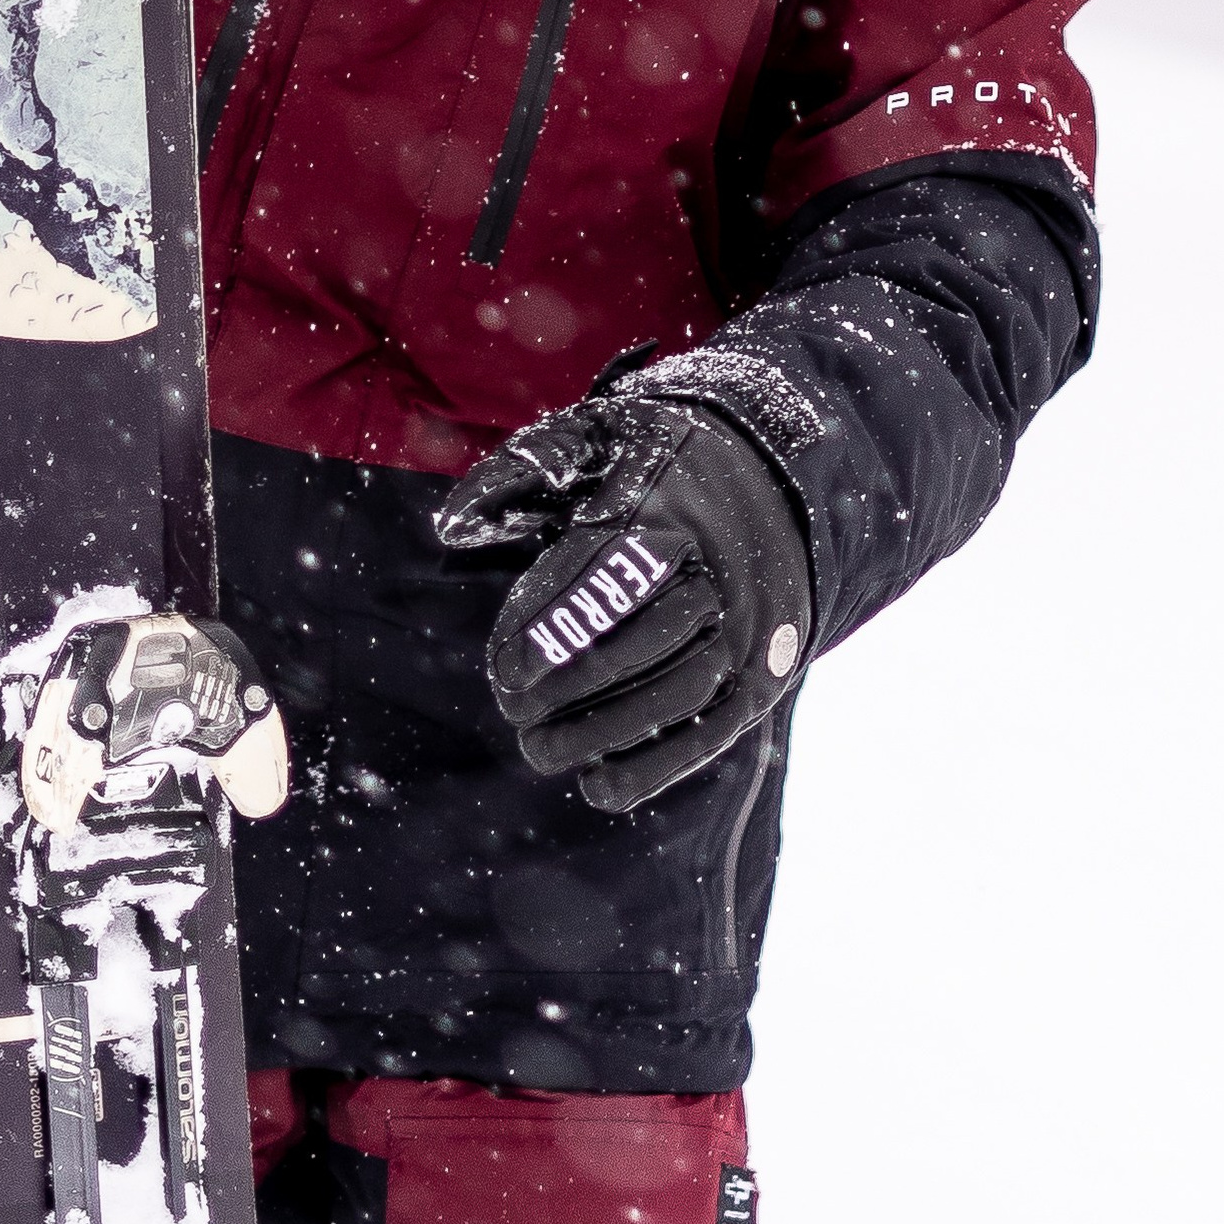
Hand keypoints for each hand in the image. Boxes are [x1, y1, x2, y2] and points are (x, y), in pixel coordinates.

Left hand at [434, 394, 812, 811]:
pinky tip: (598, 786)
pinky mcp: (762, 674)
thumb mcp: (596, 438)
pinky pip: (714, 732)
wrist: (771, 481)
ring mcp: (749, 625)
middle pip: (647, 640)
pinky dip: (657, 768)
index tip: (506, 672)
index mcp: (671, 506)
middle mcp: (720, 567)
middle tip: (513, 712)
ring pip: (683, 691)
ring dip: (605, 733)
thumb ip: (520, 474)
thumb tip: (451, 527)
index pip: (611, 573)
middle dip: (573, 686)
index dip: (555, 628)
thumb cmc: (657, 461)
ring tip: (539, 750)